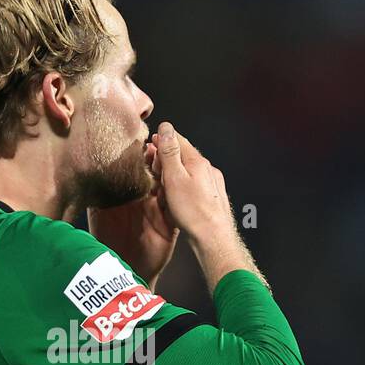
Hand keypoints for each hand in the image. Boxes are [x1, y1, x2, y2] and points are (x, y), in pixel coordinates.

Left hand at [87, 149, 178, 287]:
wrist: (121, 269)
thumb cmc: (107, 242)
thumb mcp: (98, 214)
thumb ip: (94, 195)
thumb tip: (81, 174)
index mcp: (131, 194)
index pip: (138, 169)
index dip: (139, 154)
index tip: (137, 139)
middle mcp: (147, 199)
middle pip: (156, 173)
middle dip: (157, 158)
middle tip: (154, 143)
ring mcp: (160, 211)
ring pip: (169, 187)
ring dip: (169, 173)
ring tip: (165, 159)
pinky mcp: (170, 225)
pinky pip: (176, 209)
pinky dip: (177, 198)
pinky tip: (175, 186)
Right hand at [150, 122, 236, 249]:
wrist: (212, 237)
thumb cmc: (192, 211)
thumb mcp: (174, 178)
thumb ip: (170, 152)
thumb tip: (166, 128)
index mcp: (197, 161)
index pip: (178, 139)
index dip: (162, 139)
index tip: (150, 143)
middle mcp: (207, 168)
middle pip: (183, 154)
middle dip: (167, 157)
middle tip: (154, 167)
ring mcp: (212, 181)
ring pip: (189, 169)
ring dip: (175, 172)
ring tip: (163, 183)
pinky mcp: (213, 195)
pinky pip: (195, 183)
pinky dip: (184, 184)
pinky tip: (178, 196)